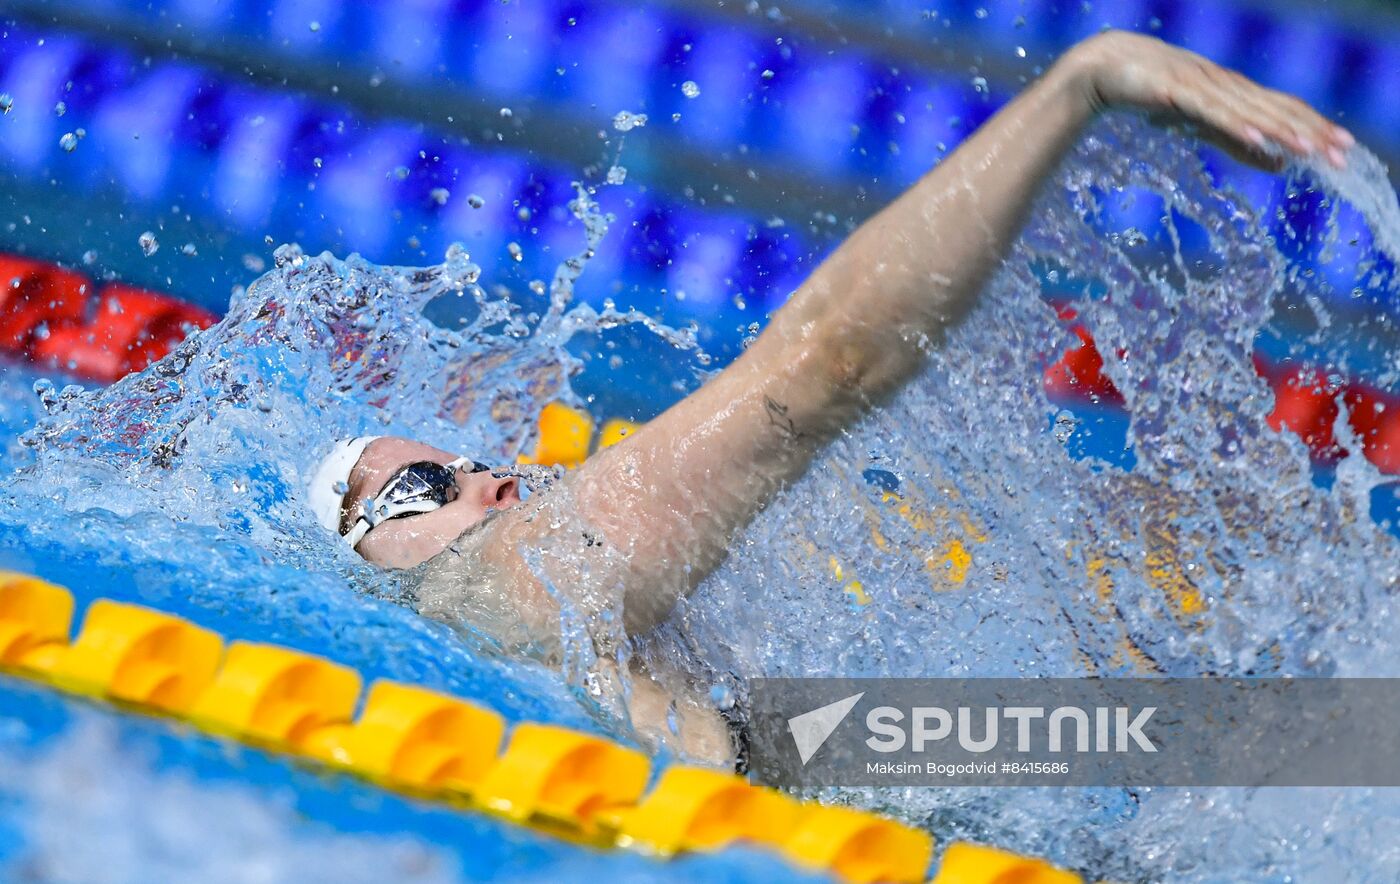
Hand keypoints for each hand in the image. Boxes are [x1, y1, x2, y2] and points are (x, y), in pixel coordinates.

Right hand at [1062, 30, 1353, 170]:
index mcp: (1234, 93)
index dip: (1314, 127)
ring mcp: (1202, 87)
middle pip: (1276, 110)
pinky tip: (1257, 139)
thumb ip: (1238, 143)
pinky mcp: (1177, 93)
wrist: (1105, 67)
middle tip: (1341, 152)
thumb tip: (1279, 164)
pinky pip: (1211, 112)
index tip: (1342, 148)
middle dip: (1311, 131)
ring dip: (1281, 130)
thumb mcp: (1202, 123)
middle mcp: (1225, 86)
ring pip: (1249, 112)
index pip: (1283, 111)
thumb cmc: (1152, 92)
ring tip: (1309, 148)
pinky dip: (1236, 125)